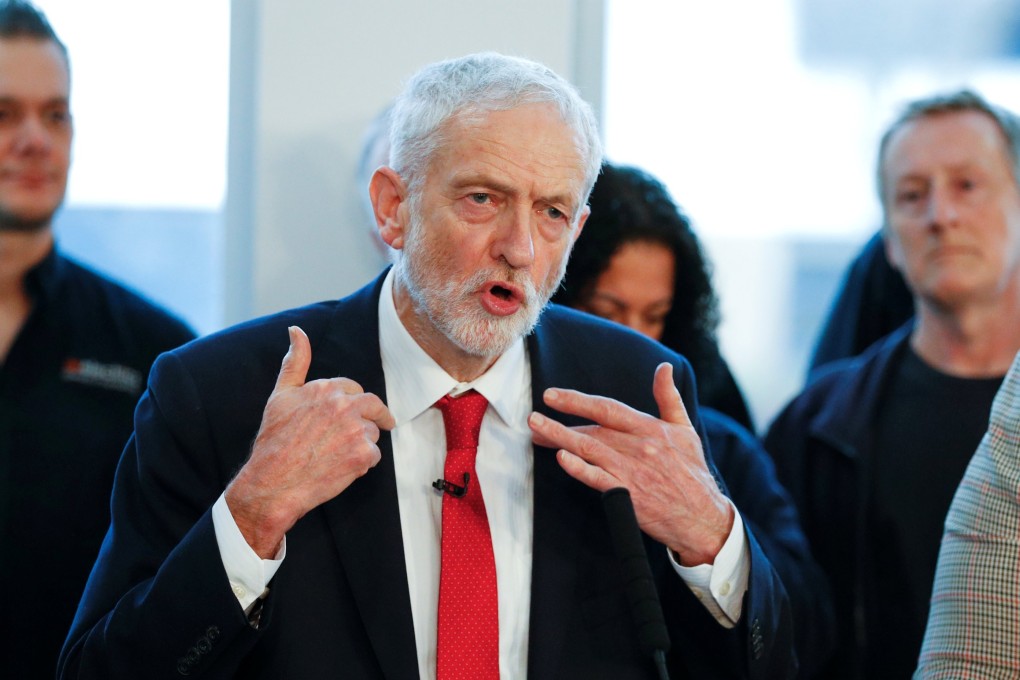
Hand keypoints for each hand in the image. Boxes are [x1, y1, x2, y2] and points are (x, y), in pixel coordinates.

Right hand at [225, 326, 395, 557]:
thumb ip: (295, 362)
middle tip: (379, 424)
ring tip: (336, 454)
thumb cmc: (274, 441)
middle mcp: (344, 405)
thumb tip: (296, 331)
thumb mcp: (281, 395)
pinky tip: (340, 468)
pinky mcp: (363, 455)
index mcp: (327, 388)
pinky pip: (374, 455)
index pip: (354, 390)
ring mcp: (356, 430)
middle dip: (375, 416)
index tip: (347, 413)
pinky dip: (362, 463)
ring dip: (362, 442)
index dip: (351, 403)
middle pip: (374, 406)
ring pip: (373, 432)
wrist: (272, 483)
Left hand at [528, 362, 731, 564]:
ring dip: (559, 439)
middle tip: (533, 418)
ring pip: (589, 450)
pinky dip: (580, 468)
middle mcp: (638, 447)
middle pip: (592, 430)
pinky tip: (562, 459)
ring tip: (536, 433)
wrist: (703, 517)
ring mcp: (632, 472)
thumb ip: (669, 397)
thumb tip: (664, 367)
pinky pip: (599, 479)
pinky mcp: (628, 495)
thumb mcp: (684, 429)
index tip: (552, 395)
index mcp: (649, 428)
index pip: (607, 408)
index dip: (577, 401)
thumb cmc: (692, 472)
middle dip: (559, 423)